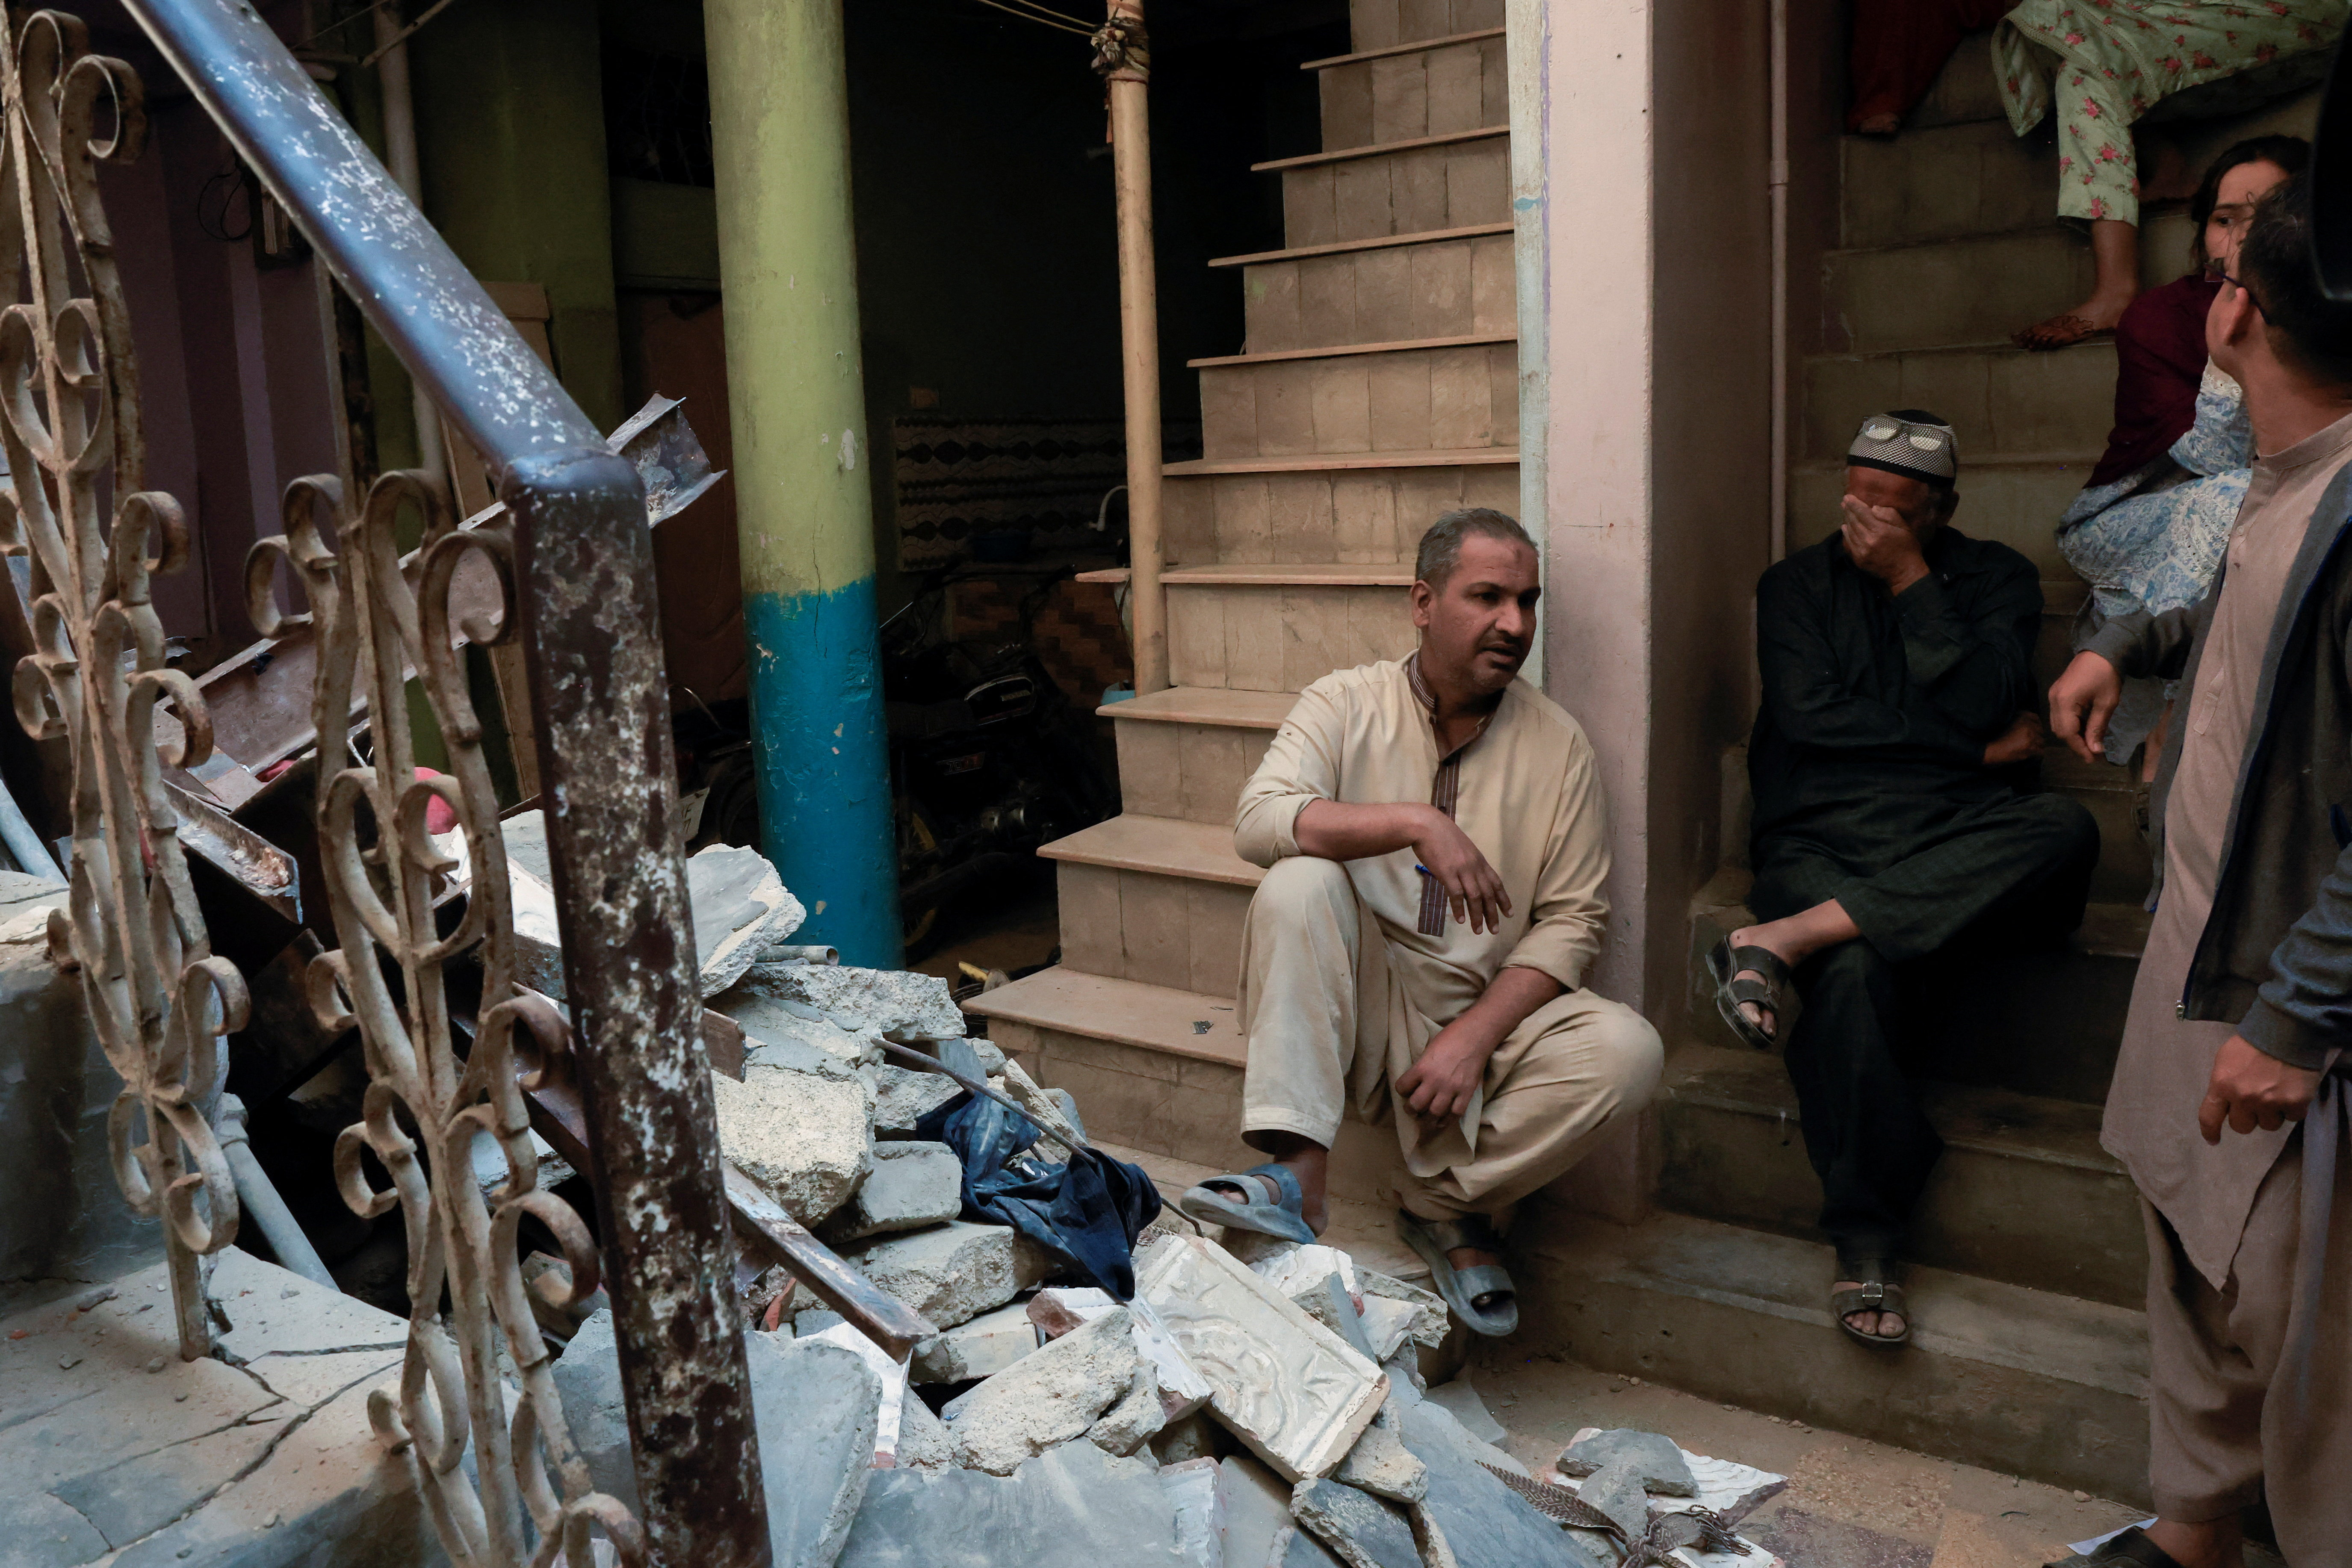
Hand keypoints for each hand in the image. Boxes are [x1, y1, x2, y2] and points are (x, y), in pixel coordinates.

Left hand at [1394, 1021, 1495, 1125]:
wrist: (1475, 1035)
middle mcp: (1435, 1080)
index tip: (1405, 1091)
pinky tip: (1443, 1120)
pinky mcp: (1467, 1093)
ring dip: (1427, 1119)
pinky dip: (1448, 1120)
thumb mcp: (1429, 1050)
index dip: (1402, 1090)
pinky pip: (1455, 1113)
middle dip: (1411, 1110)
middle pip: (1416, 1104)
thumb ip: (1422, 1067)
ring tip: (1426, 1119)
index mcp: (1422, 1067)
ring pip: (1435, 1113)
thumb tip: (1417, 1081)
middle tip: (1412, 1110)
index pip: (1402, 1086)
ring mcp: (1452, 1088)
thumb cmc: (1450, 1037)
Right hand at [1410, 809, 1511, 934]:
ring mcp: (1461, 869)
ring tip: (1478, 930)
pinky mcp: (1447, 873)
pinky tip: (1460, 920)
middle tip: (1494, 930)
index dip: (1503, 899)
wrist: (1425, 825)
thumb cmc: (1440, 834)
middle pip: (1488, 893)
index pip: (1496, 882)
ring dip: (1477, 915)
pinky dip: (1459, 908)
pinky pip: (1456, 894)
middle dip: (1492, 913)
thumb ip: (1468, 862)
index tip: (1508, 913)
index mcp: (1479, 860)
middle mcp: (1474, 866)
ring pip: (1475, 897)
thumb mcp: (1461, 847)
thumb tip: (1468, 875)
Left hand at [1840, 495, 1929, 593]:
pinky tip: (1845, 527)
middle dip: (1848, 510)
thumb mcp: (1903, 527)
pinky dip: (1846, 533)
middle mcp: (1868, 539)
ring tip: (1844, 511)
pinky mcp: (1858, 559)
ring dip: (1846, 520)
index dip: (1854, 504)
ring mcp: (1861, 550)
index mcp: (1880, 530)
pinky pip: (1849, 543)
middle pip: (1854, 521)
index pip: (1862, 513)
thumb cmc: (1907, 547)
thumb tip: (1873, 508)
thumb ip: (1889, 515)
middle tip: (1844, 501)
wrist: (1905, 572)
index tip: (1847, 496)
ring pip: (1850, 531)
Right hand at [1982, 710, 2047, 766]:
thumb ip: (2017, 720)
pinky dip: (2037, 753)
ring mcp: (2032, 738)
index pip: (2035, 717)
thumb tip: (2024, 722)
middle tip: (2030, 738)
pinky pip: (2040, 752)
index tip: (2032, 727)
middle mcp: (2030, 726)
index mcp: (2023, 717)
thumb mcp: (2006, 722)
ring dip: (2037, 744)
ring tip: (2031, 746)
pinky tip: (2032, 754)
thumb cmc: (1996, 736)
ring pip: (2042, 741)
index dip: (2035, 722)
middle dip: (2037, 734)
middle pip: (2041, 730)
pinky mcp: (2031, 749)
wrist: (1993, 750)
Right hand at [2049, 650, 2122, 762]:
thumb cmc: (2107, 675)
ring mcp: (2053, 695)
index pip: (2067, 733)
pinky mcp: (2057, 692)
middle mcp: (2053, 699)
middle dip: (2076, 744)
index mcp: (2064, 701)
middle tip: (2093, 752)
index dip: (2080, 748)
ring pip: (2058, 724)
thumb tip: (2095, 750)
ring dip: (2073, 735)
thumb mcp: (2106, 703)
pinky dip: (2071, 724)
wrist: (2103, 650)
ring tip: (2090, 741)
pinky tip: (2085, 727)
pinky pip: (2060, 715)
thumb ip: (2098, 727)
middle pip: (2060, 730)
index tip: (2094, 759)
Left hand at [2198, 1035, 2320, 1142]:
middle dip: (2247, 1118)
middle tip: (2254, 1103)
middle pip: (2241, 1127)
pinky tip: (2291, 1092)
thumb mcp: (2225, 1059)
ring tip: (2275, 1094)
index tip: (2213, 1140)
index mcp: (2222, 1085)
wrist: (2286, 1031)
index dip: (2210, 1131)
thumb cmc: (2252, 1042)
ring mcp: (2270, 1102)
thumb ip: (2223, 1082)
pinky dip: (2292, 1109)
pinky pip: (2291, 1118)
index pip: (2209, 1117)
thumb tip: (2224, 1100)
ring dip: (2271, 1114)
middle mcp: (2244, 1098)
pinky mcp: (2294, 1103)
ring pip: (2268, 1126)